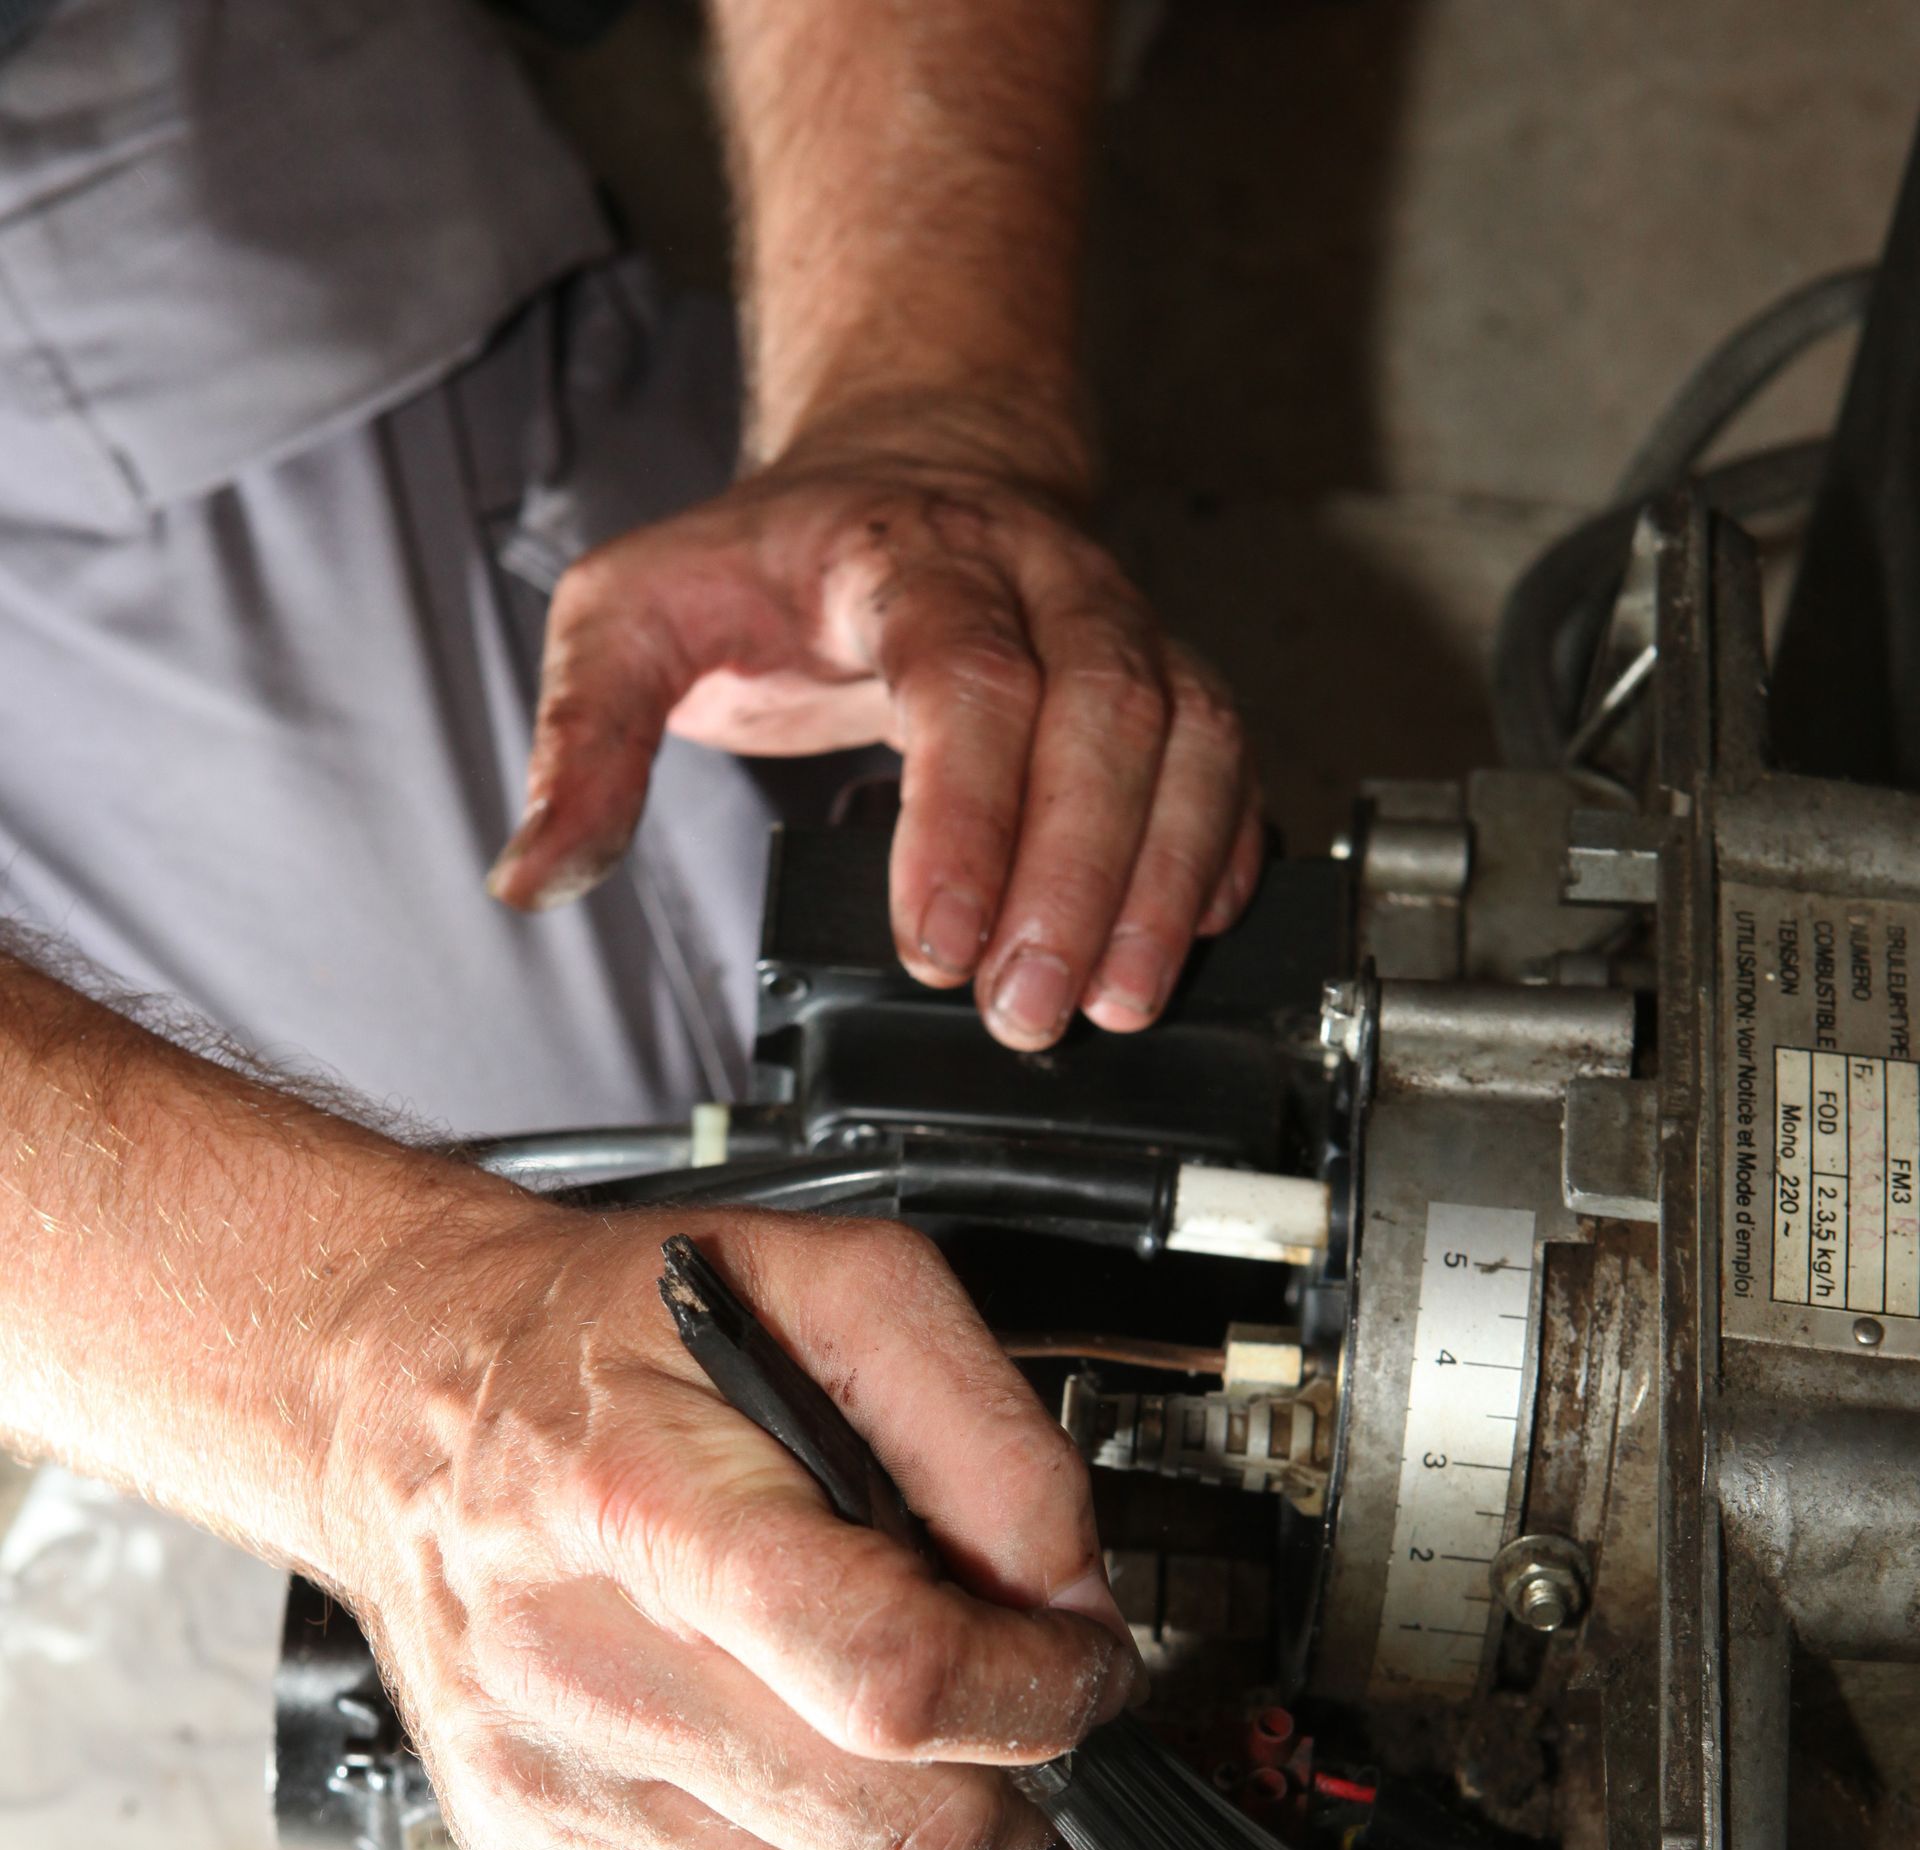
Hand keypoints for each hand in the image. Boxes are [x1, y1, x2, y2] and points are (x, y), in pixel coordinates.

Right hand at [319, 1199, 1135, 1849]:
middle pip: (886, 1828)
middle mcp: (578, 1663)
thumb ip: (982, 1429)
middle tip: (1019, 1694)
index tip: (1080, 1661)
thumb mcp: (829, 1285)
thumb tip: (1069, 1594)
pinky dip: (817, 1849)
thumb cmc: (605, 1334)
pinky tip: (794, 1736)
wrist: (398, 1399)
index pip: (892, 1675)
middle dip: (1012, 1774)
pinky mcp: (535, 1844)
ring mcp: (548, 1776)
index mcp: (647, 1503)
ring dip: (925, 1826)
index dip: (1037, 1688)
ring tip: (911, 1714)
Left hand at [487, 398, 1261, 1050]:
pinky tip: (1192, 939)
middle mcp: (1038, 577)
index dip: (967, 814)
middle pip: (1103, 709)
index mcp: (904, 554)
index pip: (965, 673)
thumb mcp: (631, 616)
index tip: (936, 944)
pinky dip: (1217, 853)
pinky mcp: (1165, 679)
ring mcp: (1118, 623)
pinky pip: (1225, 761)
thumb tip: (532, 875)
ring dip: (1160, 880)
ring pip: (1185, 734)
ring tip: (1119, 1005)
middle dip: (1076, 877)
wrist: (901, 476)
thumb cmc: (771, 563)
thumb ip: (582, 740)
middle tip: (1027, 1013)